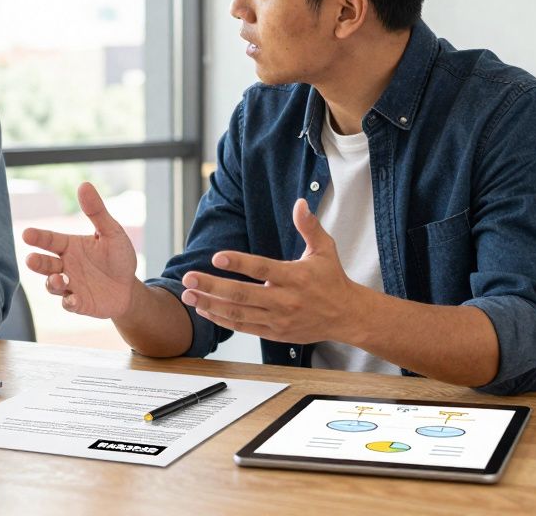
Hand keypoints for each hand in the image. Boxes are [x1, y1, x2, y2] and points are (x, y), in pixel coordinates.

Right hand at [22, 182, 140, 318]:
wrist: (129, 287)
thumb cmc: (118, 257)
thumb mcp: (111, 232)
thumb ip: (97, 211)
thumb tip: (84, 185)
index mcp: (69, 246)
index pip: (50, 240)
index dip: (38, 237)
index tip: (26, 234)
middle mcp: (65, 266)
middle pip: (45, 264)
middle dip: (36, 262)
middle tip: (31, 259)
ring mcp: (70, 286)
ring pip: (52, 285)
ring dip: (52, 283)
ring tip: (58, 279)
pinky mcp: (79, 303)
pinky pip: (69, 304)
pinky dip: (69, 302)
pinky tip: (72, 299)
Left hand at [179, 198, 365, 344]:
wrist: (346, 316)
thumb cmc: (332, 279)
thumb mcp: (324, 249)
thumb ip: (309, 226)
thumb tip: (300, 202)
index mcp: (295, 277)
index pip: (263, 269)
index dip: (240, 263)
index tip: (217, 257)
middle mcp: (285, 300)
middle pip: (243, 294)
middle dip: (213, 287)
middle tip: (188, 278)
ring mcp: (279, 319)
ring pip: (239, 313)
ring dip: (211, 304)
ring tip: (188, 295)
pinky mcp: (275, 333)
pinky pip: (244, 327)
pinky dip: (222, 320)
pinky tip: (204, 310)